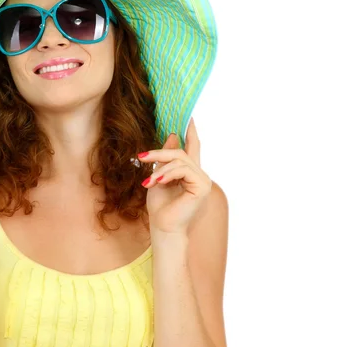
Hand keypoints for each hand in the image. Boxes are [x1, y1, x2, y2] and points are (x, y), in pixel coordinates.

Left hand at [139, 118, 212, 233]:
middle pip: (181, 152)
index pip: (193, 148)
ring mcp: (203, 181)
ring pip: (180, 160)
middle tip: (142, 157)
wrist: (163, 228)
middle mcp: (199, 175)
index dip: (191, 133)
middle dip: (160, 153)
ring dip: (160, 169)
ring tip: (149, 182)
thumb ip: (166, 159)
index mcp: (190, 173)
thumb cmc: (160, 207)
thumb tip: (172, 135)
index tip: (189, 118)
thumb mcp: (159, 177)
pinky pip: (183, 170)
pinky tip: (157, 182)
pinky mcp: (202, 186)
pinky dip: (168, 174)